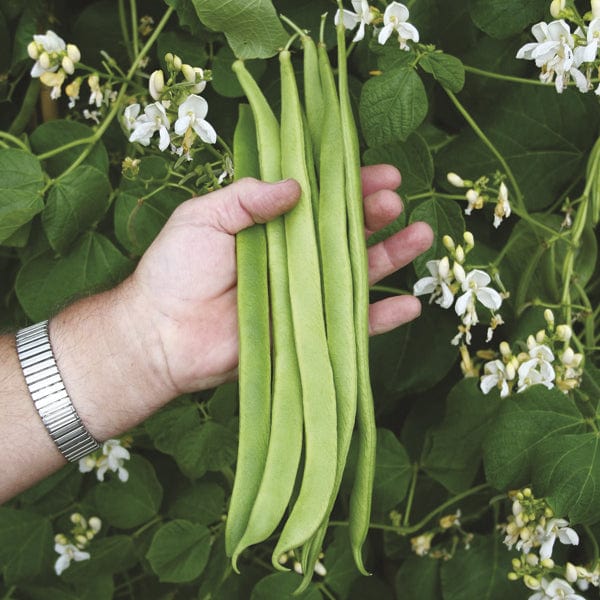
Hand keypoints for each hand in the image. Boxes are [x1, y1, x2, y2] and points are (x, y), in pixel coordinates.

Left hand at [125, 164, 431, 396]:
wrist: (160, 336)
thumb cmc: (174, 271)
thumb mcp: (203, 217)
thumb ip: (247, 196)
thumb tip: (296, 185)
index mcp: (271, 226)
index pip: (319, 200)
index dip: (350, 185)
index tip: (383, 170)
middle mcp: (293, 259)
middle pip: (344, 234)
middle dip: (375, 216)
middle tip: (397, 200)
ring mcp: (303, 297)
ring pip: (356, 274)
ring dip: (391, 256)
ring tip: (420, 236)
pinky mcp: (306, 334)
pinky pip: (351, 327)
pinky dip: (381, 318)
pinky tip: (411, 305)